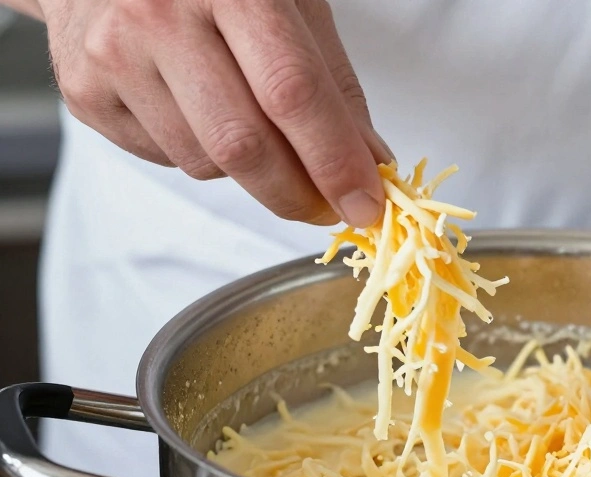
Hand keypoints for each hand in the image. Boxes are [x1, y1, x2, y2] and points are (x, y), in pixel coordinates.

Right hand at [39, 0, 389, 226]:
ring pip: (206, 164)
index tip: (366, 205)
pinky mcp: (86, 94)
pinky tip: (201, 112)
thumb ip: (334, 81)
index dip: (335, 161)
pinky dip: (203, 157)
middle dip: (298, 193)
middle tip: (327, 206)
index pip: (292, 92)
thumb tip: (368, 162)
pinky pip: (167, 160)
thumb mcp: (291, 2)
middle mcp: (160, 15)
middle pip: (244, 144)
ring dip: (250, 171)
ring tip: (253, 126)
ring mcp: (113, 56)